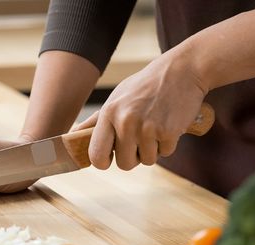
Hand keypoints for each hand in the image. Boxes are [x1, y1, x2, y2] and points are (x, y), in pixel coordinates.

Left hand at [74, 50, 207, 169]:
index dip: (103, 162)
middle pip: (124, 164)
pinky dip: (168, 144)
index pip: (96, 155)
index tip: (110, 158)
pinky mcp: (169, 132)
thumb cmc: (145, 86)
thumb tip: (72, 136)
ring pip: (147, 161)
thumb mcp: (116, 98)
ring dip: (152, 149)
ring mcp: (147, 128)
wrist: (182, 70)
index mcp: (109, 113)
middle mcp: (125, 122)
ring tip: (155, 127)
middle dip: (133, 157)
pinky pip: (165, 153)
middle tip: (139, 139)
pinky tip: (168, 124)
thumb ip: (95, 121)